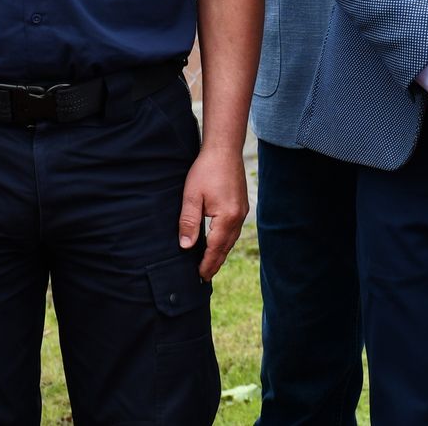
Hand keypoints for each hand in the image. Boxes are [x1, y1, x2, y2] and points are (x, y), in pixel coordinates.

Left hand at [178, 143, 249, 280]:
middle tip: (205, 277)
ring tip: (211, 263)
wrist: (224, 150)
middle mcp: (238, 217)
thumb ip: (189, 223)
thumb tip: (186, 246)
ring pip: (232, 239)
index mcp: (226, 217)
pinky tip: (219, 242)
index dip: (207, 264)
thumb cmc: (206, 170)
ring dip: (221, 252)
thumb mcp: (191, 197)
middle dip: (215, 262)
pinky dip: (226, 240)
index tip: (200, 276)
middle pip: (226, 247)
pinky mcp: (241, 205)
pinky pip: (234, 229)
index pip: (215, 248)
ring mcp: (242, 211)